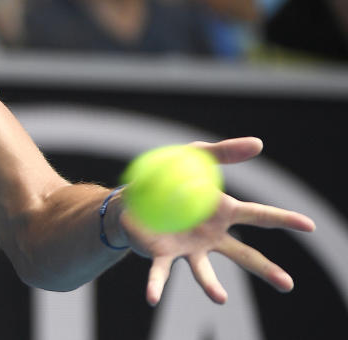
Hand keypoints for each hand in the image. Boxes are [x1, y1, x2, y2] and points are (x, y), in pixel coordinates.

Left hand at [119, 137, 314, 305]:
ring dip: (212, 286)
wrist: (134, 196)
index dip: (284, 219)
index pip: (259, 216)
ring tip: (221, 298)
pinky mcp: (162, 254)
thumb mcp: (197, 156)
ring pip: (204, 272)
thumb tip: (259, 144)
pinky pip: (160, 272)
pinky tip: (153, 298)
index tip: (310, 225)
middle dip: (265, 269)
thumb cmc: (170, 175)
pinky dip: (157, 285)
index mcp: (223, 212)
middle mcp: (211, 237)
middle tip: (288, 284)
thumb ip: (224, 152)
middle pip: (243, 255)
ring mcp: (188, 249)